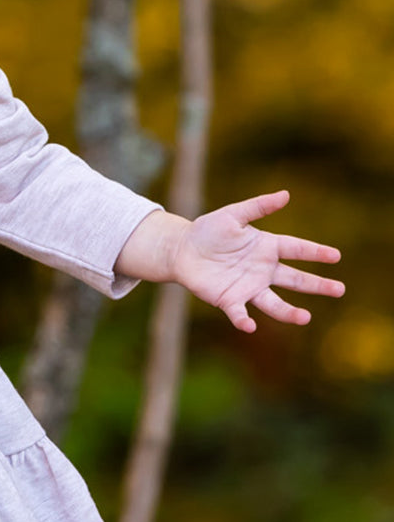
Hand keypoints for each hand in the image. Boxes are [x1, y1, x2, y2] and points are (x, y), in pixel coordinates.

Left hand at [170, 189, 343, 331]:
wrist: (182, 250)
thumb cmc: (209, 230)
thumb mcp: (233, 215)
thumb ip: (258, 207)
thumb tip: (286, 195)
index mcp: (268, 247)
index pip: (297, 249)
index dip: (316, 252)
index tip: (335, 256)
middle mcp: (263, 270)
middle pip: (295, 279)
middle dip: (317, 285)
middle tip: (339, 289)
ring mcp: (248, 287)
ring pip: (274, 303)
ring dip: (289, 312)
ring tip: (305, 318)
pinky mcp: (229, 300)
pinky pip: (239, 313)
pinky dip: (244, 320)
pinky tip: (250, 326)